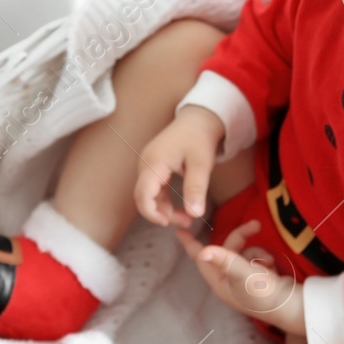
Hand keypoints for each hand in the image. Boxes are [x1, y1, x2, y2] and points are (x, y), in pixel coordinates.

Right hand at [135, 105, 223, 229]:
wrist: (198, 119)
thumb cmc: (199, 138)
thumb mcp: (201, 164)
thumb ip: (196, 189)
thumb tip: (195, 215)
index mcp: (154, 162)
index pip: (142, 194)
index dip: (151, 213)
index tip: (167, 224)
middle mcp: (146, 164)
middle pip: (144, 197)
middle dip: (161, 214)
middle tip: (186, 223)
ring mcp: (148, 166)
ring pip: (150, 195)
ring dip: (165, 209)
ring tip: (188, 219)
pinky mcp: (154, 168)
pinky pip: (155, 189)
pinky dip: (166, 201)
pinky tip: (182, 208)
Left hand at [175, 220, 304, 334]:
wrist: (292, 306)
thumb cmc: (264, 293)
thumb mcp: (243, 274)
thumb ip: (225, 260)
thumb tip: (203, 252)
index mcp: (219, 282)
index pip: (200, 259)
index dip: (190, 244)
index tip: (179, 230)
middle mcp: (229, 280)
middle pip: (228, 249)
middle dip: (242, 237)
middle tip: (256, 225)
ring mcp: (244, 278)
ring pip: (245, 251)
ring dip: (257, 253)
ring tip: (268, 265)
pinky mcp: (259, 276)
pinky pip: (257, 257)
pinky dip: (265, 258)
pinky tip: (273, 268)